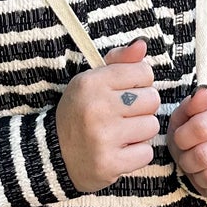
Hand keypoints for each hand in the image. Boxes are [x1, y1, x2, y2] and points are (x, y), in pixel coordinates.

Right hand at [55, 37, 161, 192]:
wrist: (54, 155)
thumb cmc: (79, 113)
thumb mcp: (91, 82)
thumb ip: (119, 61)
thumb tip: (142, 44)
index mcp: (91, 83)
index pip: (144, 72)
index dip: (139, 84)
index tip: (125, 93)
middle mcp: (96, 108)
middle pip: (152, 99)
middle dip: (142, 108)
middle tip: (123, 116)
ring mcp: (102, 137)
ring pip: (151, 126)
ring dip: (141, 131)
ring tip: (121, 133)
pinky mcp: (109, 163)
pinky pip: (146, 152)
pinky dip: (137, 153)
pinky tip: (120, 150)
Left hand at [167, 86, 206, 205]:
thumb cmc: (200, 131)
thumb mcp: (188, 116)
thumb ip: (190, 105)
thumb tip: (202, 93)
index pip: (199, 129)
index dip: (181, 139)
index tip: (182, 139)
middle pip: (203, 157)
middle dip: (187, 161)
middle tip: (189, 157)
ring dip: (197, 177)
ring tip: (200, 168)